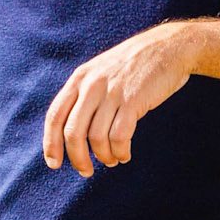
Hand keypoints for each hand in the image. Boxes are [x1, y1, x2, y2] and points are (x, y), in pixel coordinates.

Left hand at [43, 24, 196, 176]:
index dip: (51, 143)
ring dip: (103, 156)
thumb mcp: (101, 73)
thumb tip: (72, 133)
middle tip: (86, 171)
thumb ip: (85, 96)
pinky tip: (124, 155)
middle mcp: (91, 85)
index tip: (54, 164)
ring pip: (96, 138)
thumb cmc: (134, 67)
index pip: (55, 115)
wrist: (167, 47)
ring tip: (112, 160)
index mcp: (79, 78)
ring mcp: (112, 92)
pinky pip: (119, 137)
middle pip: (73, 132)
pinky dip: (120, 152)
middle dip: (78, 158)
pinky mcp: (132, 101)